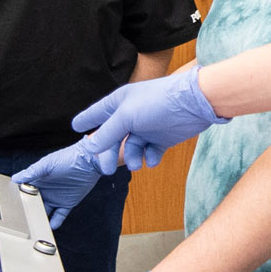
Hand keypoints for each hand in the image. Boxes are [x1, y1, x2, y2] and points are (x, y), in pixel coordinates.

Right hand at [13, 139, 104, 227]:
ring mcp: (56, 198)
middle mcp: (46, 191)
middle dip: (29, 213)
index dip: (20, 200)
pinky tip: (51, 226)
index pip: (26, 193)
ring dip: (41, 219)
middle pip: (34, 205)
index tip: (14, 208)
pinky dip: (55, 222)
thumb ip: (32, 173)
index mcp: (39, 181)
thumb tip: (15, 178)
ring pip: (46, 212)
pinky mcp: (67, 204)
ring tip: (36, 227)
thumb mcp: (47, 164)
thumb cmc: (68, 157)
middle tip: (24, 222)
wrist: (89, 161)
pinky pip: (59, 215)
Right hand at [71, 65, 226, 172]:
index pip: (97, 113)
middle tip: (106, 169)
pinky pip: (150, 152)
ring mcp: (147, 127)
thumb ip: (107, 132)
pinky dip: (150, 157)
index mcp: (119, 103)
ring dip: (132, 158)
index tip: (75, 127)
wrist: (194, 104)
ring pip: (131, 148)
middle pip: (112, 138)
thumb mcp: (127, 116)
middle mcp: (131, 115)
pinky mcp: (162, 137)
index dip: (86, 120)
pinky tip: (153, 159)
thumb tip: (90, 147)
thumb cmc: (158, 102)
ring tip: (137, 163)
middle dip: (109, 154)